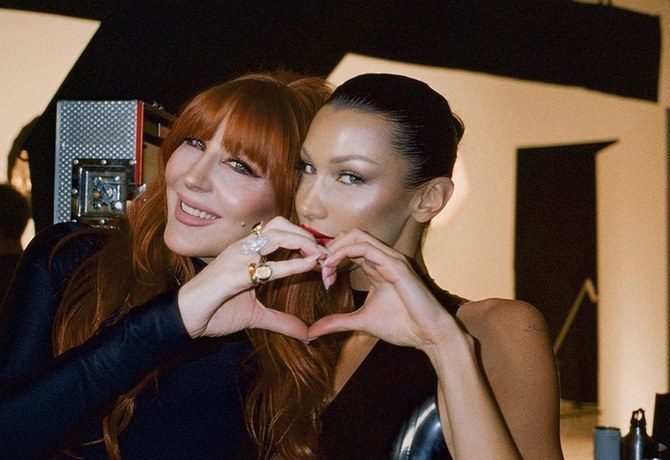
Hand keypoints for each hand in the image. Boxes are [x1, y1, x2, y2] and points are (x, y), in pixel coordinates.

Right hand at [179, 216, 327, 338]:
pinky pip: (267, 265)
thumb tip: (306, 333)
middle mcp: (243, 248)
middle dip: (307, 235)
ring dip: (304, 243)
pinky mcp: (234, 274)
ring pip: (277, 235)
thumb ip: (281, 321)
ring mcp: (238, 257)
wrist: (185, 318)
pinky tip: (309, 265)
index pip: (280, 232)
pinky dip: (292, 264)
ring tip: (321, 257)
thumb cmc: (215, 311)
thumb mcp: (256, 316)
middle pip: (281, 225)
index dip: (303, 238)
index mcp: (247, 252)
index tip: (323, 253)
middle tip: (326, 253)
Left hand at [308, 229, 460, 349]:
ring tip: (324, 267)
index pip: (349, 247)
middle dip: (330, 248)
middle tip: (318, 269)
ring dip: (335, 248)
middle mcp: (384, 258)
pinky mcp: (396, 265)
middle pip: (351, 235)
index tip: (320, 275)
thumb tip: (311, 332)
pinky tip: (333, 267)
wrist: (429, 335)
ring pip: (357, 235)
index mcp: (377, 267)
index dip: (330, 256)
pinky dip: (345, 252)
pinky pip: (367, 248)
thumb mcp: (361, 322)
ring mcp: (391, 259)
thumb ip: (337, 322)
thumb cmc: (402, 326)